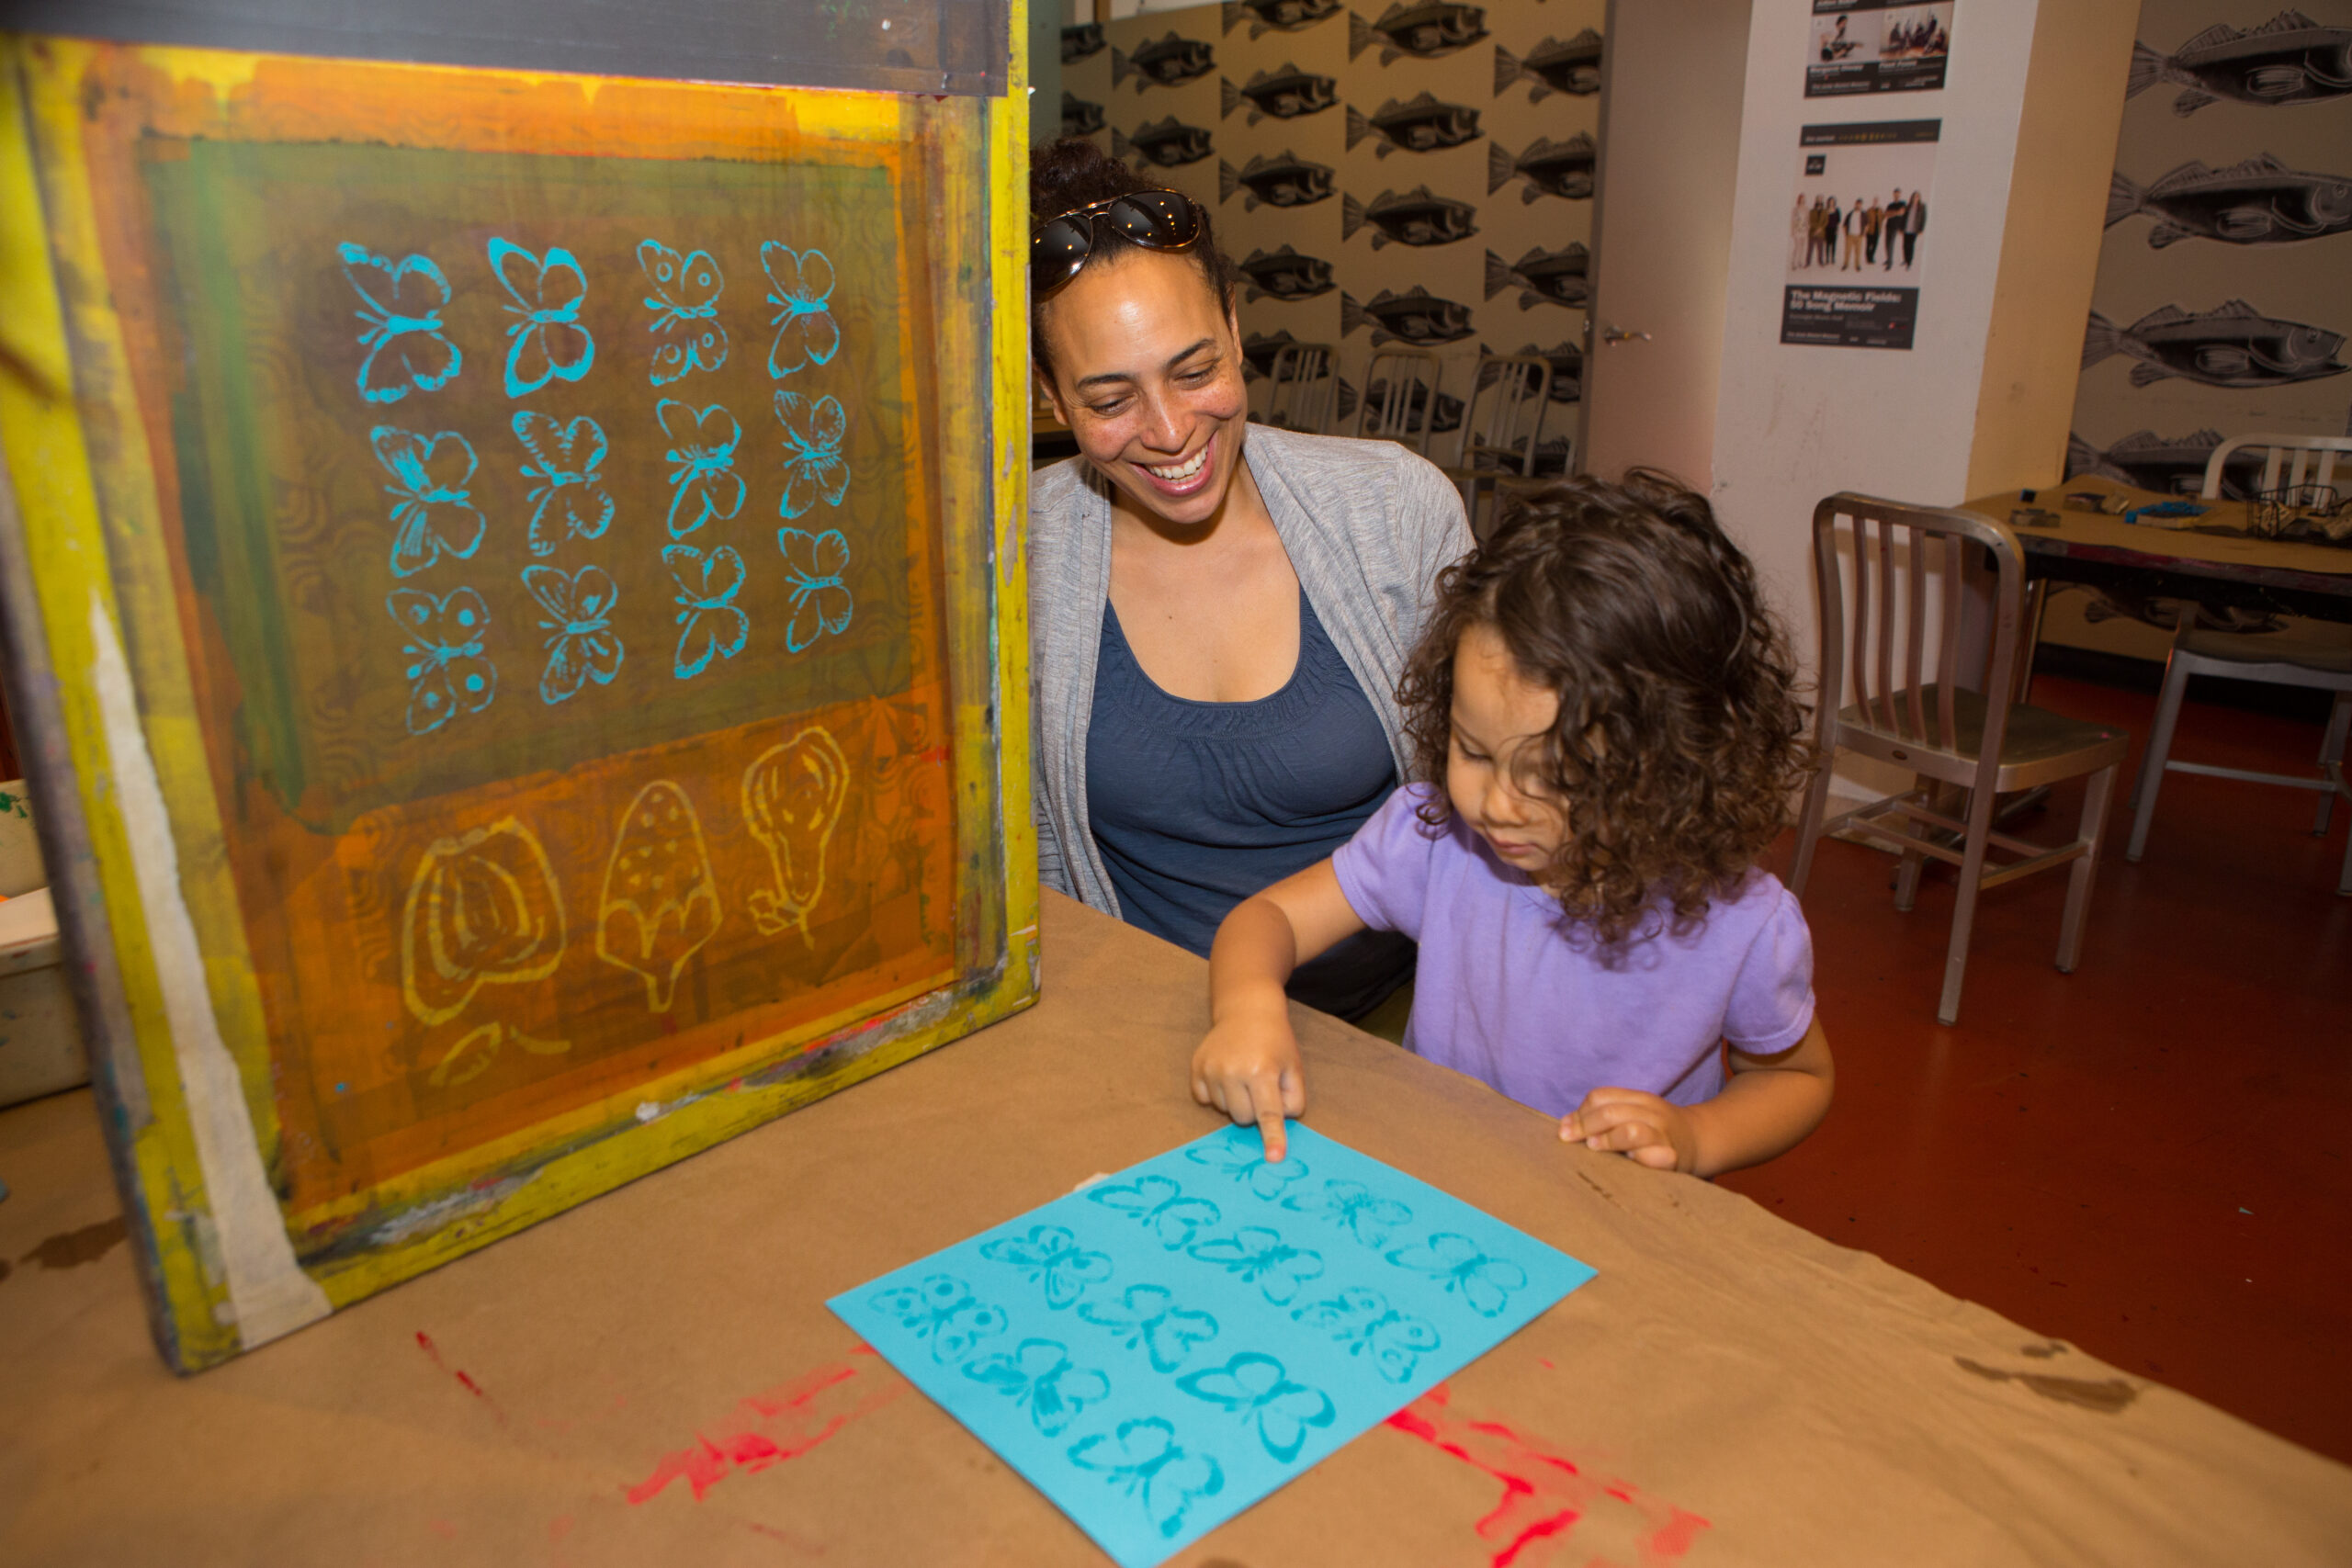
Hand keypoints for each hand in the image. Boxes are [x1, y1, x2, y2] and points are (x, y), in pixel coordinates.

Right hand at [1191, 1008, 1306, 1160]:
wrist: (1247, 1011)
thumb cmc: (1276, 1042)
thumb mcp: (1294, 1068)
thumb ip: (1293, 1100)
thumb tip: (1277, 1124)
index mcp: (1262, 1071)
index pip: (1268, 1113)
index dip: (1272, 1137)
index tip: (1274, 1158)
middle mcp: (1233, 1071)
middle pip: (1243, 1118)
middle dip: (1254, 1109)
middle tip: (1260, 1085)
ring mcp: (1211, 1069)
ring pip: (1224, 1110)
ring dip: (1235, 1101)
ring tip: (1243, 1075)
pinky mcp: (1196, 1067)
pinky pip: (1204, 1100)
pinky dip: (1216, 1094)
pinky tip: (1226, 1075)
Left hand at [1561, 1087, 1696, 1173]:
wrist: (1700, 1141)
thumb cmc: (1655, 1131)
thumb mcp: (1632, 1115)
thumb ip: (1602, 1117)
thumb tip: (1564, 1126)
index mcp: (1638, 1099)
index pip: (1602, 1097)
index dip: (1579, 1112)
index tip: (1564, 1130)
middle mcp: (1651, 1112)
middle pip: (1611, 1113)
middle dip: (1585, 1126)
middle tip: (1569, 1140)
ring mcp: (1663, 1134)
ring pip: (1631, 1131)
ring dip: (1608, 1139)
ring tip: (1594, 1147)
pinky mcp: (1672, 1157)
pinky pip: (1653, 1156)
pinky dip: (1639, 1158)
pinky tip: (1626, 1162)